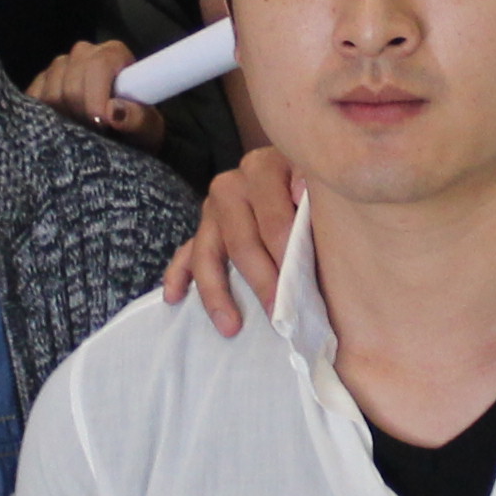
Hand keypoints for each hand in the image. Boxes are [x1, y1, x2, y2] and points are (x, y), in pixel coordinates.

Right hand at [32, 38, 162, 147]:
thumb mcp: (148, 130)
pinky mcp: (40, 82)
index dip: (95, 97)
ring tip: (81, 131)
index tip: (101, 124)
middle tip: (94, 133)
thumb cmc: (137, 130)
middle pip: (69, 80)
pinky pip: (33, 98)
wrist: (121, 139)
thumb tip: (115, 112)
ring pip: (49, 92)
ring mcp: (59, 66)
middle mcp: (84, 53)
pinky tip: (62, 125)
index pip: (98, 65)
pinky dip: (44, 116)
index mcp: (113, 54)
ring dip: (63, 117)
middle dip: (80, 112)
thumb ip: (138, 120)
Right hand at [161, 148, 302, 334]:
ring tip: (230, 327)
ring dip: (217, 293)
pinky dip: (178, 276)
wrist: (303, 177)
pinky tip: (174, 298)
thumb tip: (301, 193)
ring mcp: (213, 209)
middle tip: (278, 315)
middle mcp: (232, 184)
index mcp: (263, 168)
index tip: (299, 290)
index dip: (287, 256)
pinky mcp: (203, 229)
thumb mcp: (321, 183)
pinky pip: (185, 254)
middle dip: (261, 282)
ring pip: (207, 253)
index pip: (274, 220)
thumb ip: (315, 190)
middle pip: (242, 242)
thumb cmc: (318, 188)